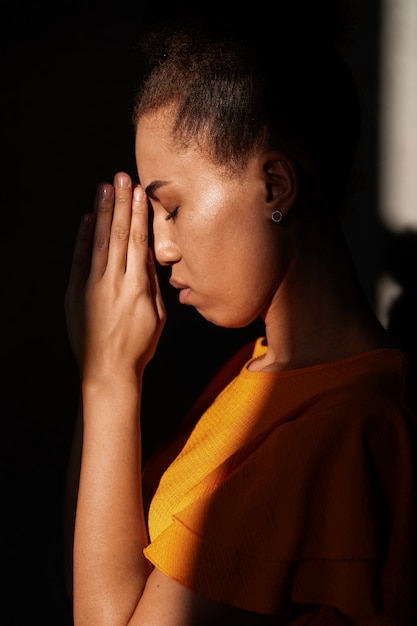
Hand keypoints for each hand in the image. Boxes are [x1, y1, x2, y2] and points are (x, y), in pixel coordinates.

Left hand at [64, 172, 165, 380]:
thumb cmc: (140, 345)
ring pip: (100, 242)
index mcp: (139, 287)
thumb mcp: (158, 315)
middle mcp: (116, 282)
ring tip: (104, 187)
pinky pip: (80, 260)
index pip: (140, 241)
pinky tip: (88, 218)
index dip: (140, 214)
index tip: (140, 192)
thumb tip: (148, 254)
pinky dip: (83, 238)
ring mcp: (93, 287)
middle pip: (120, 234)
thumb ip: (152, 283)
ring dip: (103, 213)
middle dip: (121, 203)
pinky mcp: (76, 294)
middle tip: (121, 177)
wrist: (109, 371)